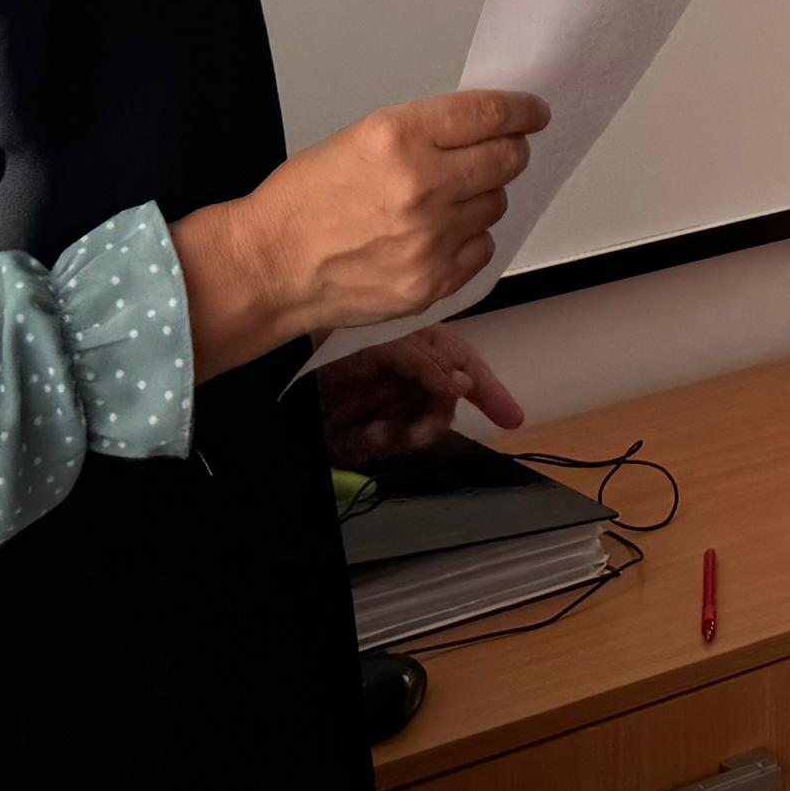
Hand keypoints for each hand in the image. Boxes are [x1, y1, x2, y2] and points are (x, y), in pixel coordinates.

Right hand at [170, 89, 549, 378]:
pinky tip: (436, 235)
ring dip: (481, 196)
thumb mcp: (360, 138)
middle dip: (509, 150)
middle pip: (507, 160)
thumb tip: (481, 130)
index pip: (488, 114)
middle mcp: (423, 186)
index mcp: (400, 137)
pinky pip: (481, 248)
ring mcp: (432, 239)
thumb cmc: (304, 198)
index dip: (520, 110)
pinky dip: (468, 238)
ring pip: (496, 204)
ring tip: (444, 200)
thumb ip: (423, 133)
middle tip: (500, 151)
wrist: (269, 267)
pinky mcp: (433, 282)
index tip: (533, 112)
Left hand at [317, 329, 526, 464]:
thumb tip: (461, 385)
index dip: (490, 392)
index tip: (512, 418)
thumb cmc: (332, 342)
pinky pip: (379, 450)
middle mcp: (402, 377)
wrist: (277, 370)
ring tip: (375, 433)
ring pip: (413, 433)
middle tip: (419, 431)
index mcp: (416, 348)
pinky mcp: (356, 432)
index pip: (463, 368)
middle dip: (433, 423)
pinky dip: (371, 446)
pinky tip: (357, 438)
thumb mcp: (387, 341)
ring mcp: (380, 405)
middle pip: (441, 407)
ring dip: (399, 436)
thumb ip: (426, 362)